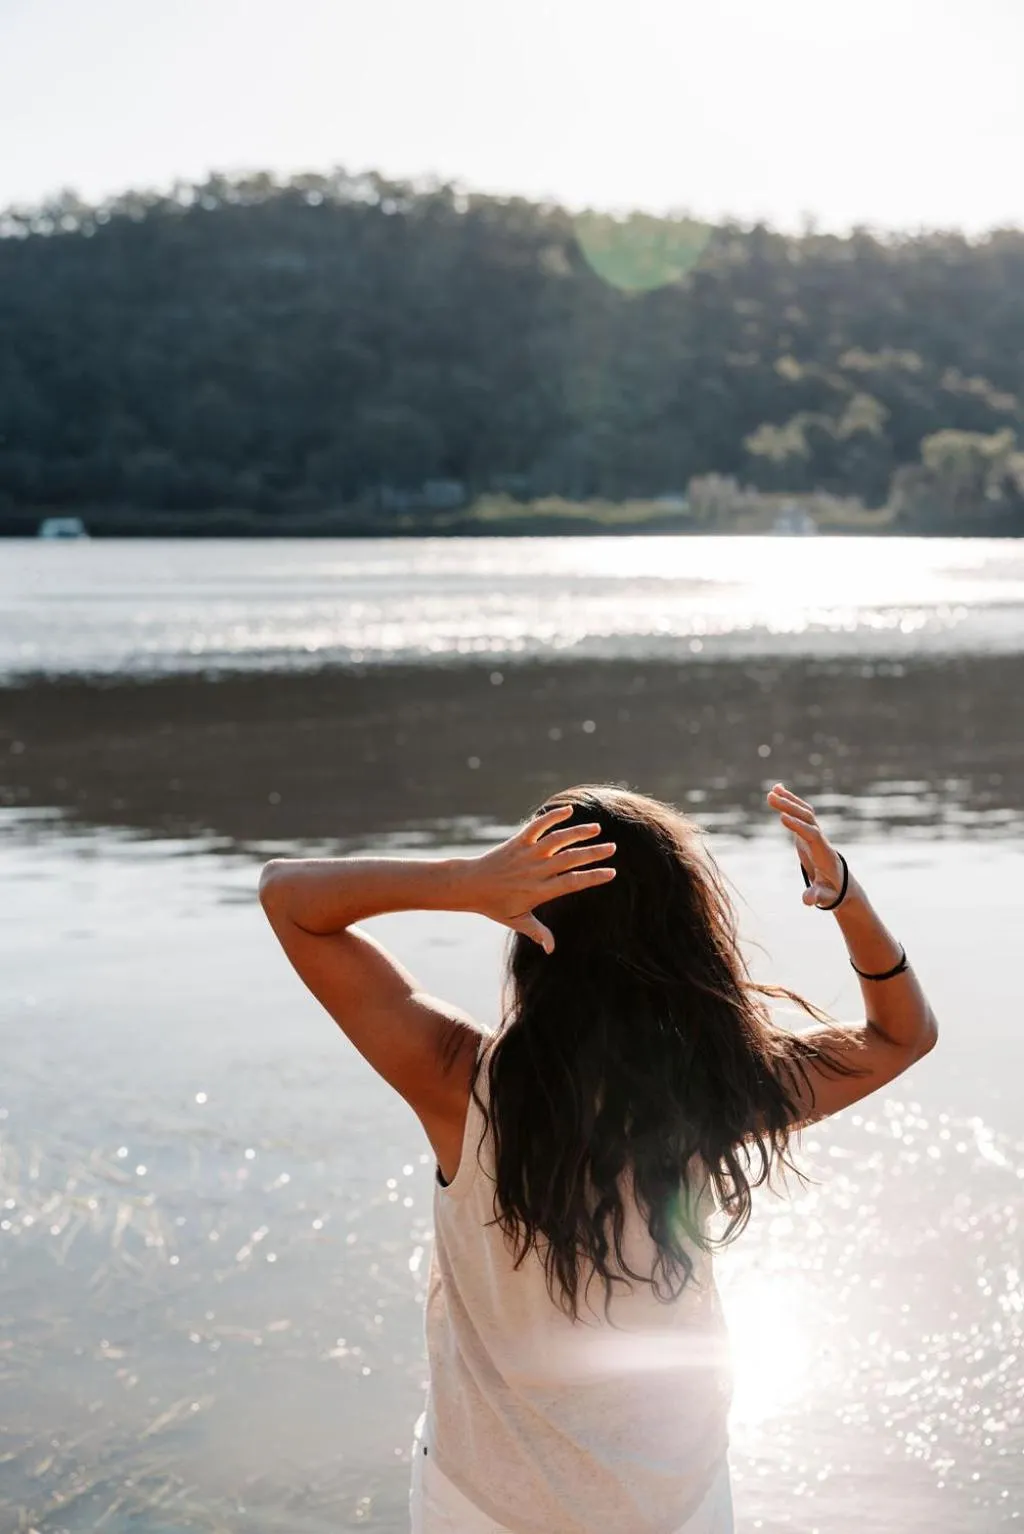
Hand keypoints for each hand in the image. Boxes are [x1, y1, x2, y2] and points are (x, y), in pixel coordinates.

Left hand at [462, 804, 616, 952]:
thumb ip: (537, 932)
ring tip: (597, 828)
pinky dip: (552, 817)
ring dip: (578, 832)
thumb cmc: (494, 905)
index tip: (611, 872)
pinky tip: (569, 810)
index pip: (573, 882)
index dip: (593, 877)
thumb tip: (552, 949)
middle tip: (612, 848)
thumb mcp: (517, 921)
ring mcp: (527, 854)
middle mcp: (536, 870)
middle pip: (570, 859)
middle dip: (593, 853)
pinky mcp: (517, 841)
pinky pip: (537, 826)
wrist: (469, 885)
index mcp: (540, 890)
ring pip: (557, 840)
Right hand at [766, 782, 844, 908]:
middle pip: (808, 819)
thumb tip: (807, 901)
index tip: (782, 817)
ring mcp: (815, 834)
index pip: (812, 835)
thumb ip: (816, 896)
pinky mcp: (807, 833)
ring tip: (772, 790)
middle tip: (771, 797)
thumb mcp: (824, 897)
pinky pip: (800, 814)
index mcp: (824, 854)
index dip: (798, 826)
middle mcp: (820, 840)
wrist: (840, 885)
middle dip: (790, 807)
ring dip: (789, 801)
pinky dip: (789, 802)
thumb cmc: (831, 891)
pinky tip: (777, 790)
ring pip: (804, 813)